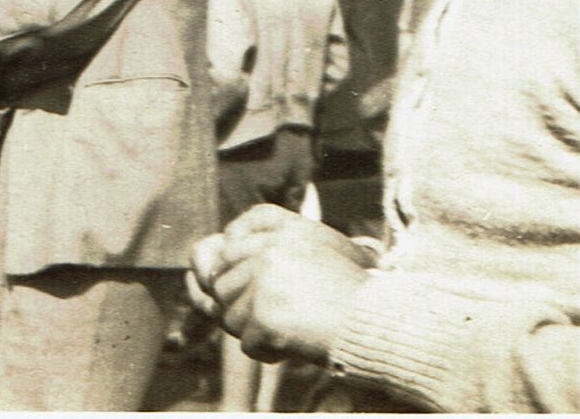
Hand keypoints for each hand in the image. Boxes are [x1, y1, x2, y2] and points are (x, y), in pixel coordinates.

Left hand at [192, 204, 371, 363]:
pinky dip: (268, 352)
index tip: (252, 281)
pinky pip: (247, 342)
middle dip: (245, 305)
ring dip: (256, 330)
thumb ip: (272, 246)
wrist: (378, 325)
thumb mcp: (320, 252)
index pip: (231, 238)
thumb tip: (201, 265)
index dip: (231, 262)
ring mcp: (264, 282)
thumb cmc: (351, 294)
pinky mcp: (264, 315)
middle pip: (224, 282)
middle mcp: (269, 249)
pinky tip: (294, 345)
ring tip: (292, 328)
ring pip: (231, 315)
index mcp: (284, 228)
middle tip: (280, 315)